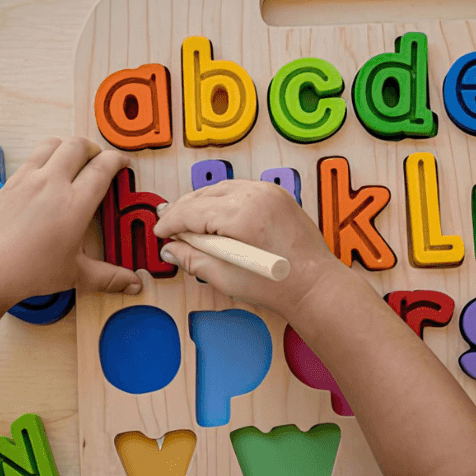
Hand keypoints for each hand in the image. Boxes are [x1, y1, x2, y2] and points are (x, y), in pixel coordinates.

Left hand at [0, 137, 142, 306]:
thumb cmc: (29, 272)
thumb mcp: (76, 275)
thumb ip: (109, 277)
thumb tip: (134, 285)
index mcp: (75, 204)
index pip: (103, 167)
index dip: (118, 160)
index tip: (123, 164)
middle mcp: (52, 184)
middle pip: (79, 146)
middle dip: (94, 149)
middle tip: (99, 161)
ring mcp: (28, 180)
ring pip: (53, 144)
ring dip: (68, 147)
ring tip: (73, 161)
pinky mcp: (9, 183)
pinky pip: (32, 158)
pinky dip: (45, 158)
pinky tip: (46, 177)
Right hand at [152, 179, 348, 319]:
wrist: (316, 285)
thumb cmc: (276, 286)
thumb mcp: (226, 276)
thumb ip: (194, 259)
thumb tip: (170, 250)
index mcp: (242, 215)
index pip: (193, 212)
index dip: (171, 222)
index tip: (160, 233)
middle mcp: (256, 195)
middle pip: (204, 196)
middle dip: (183, 210)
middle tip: (166, 224)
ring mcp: (269, 191)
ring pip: (221, 189)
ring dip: (201, 202)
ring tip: (185, 218)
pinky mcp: (277, 194)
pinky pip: (240, 189)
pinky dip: (222, 199)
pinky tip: (213, 213)